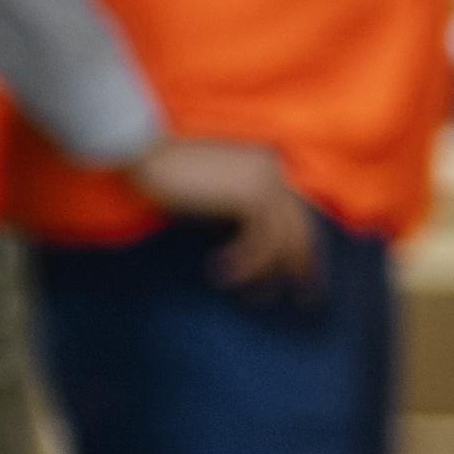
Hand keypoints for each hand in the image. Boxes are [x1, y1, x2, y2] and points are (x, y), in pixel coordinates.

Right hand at [129, 137, 322, 297]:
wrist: (146, 152)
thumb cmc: (171, 179)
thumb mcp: (214, 204)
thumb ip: (239, 219)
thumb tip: (258, 256)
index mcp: (266, 170)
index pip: (297, 217)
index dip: (305, 251)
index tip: (307, 280)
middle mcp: (273, 172)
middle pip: (299, 229)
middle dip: (304, 267)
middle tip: (306, 301)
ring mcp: (266, 180)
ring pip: (280, 240)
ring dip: (264, 272)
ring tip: (251, 297)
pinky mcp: (251, 193)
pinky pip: (260, 241)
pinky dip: (246, 264)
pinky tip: (222, 276)